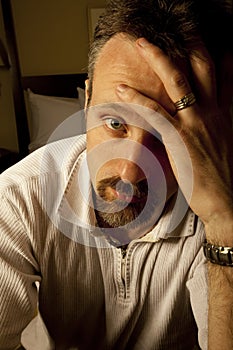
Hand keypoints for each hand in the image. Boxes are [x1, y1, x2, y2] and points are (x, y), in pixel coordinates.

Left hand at [116, 38, 232, 242]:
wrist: (227, 200)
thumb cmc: (224, 178)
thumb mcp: (224, 146)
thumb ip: (215, 129)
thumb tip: (207, 124)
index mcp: (225, 115)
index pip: (226, 76)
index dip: (222, 55)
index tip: (215, 41)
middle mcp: (213, 112)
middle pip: (203, 68)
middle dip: (190, 44)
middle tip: (177, 31)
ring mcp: (196, 123)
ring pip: (177, 81)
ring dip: (158, 59)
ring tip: (142, 44)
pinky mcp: (179, 138)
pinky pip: (154, 112)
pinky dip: (136, 99)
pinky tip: (121, 90)